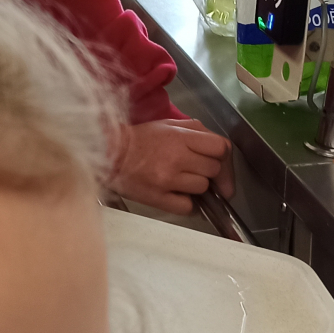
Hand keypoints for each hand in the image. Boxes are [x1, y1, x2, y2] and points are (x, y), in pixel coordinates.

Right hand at [110, 118, 232, 214]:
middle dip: (209, 172)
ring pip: (202, 188)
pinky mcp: (158, 198)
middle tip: (195, 171)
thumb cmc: (140, 139)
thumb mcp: (169, 125)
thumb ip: (195, 132)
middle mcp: (178, 158)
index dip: (224, 158)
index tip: (221, 166)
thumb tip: (218, 150)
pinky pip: (187, 207)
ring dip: (197, 187)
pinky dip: (186, 204)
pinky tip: (177, 196)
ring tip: (181, 182)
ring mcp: (168, 180)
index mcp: (181, 137)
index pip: (220, 148)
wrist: (109, 153)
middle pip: (214, 170)